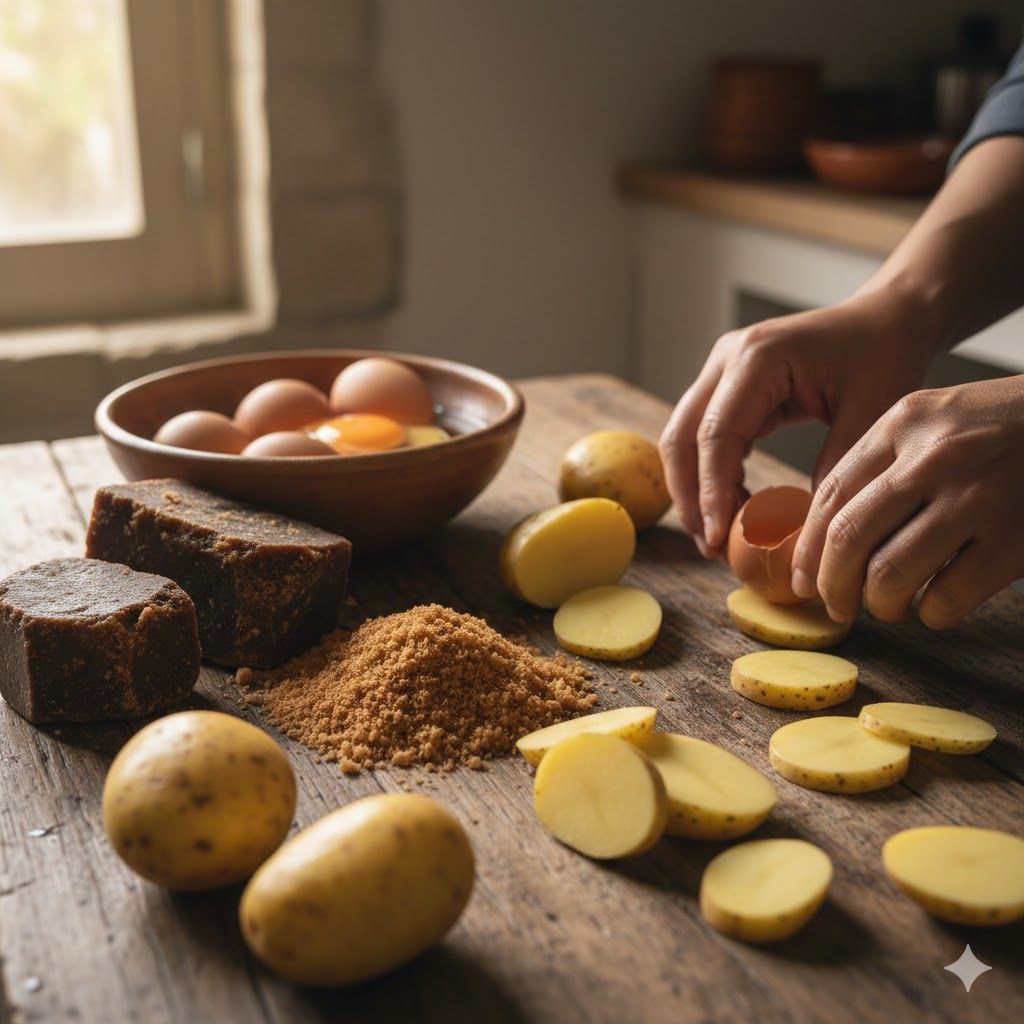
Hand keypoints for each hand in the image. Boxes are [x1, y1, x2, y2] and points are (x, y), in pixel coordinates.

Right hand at [658, 288, 935, 556]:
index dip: (712, 491)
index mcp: (758, 358)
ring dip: (694, 489)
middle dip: (690, 496)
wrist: (886, 319)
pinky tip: (734, 509)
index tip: (718, 538)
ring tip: (717, 536)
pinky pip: (702, 438)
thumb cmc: (884, 355)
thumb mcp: (872, 412)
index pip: (715, 434)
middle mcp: (727, 360)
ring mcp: (721, 372)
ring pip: (682, 439)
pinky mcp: (726, 388)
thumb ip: (835, 467)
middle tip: (710, 546)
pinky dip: (710, 476)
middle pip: (681, 437)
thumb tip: (802, 533)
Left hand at [791, 375, 1023, 627]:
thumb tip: (822, 537)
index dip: (808, 549)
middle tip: (835, 607)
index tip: (804, 579)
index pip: (829, 497)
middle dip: (832, 586)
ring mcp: (977, 498)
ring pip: (890, 575)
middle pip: (850, 539)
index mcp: (902, 423)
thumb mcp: (934, 420)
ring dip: (880, 604)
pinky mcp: (1014, 540)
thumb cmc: (1000, 427)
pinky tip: (935, 605)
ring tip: (887, 606)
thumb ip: (881, 464)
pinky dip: (931, 613)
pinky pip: (946, 597)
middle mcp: (933, 458)